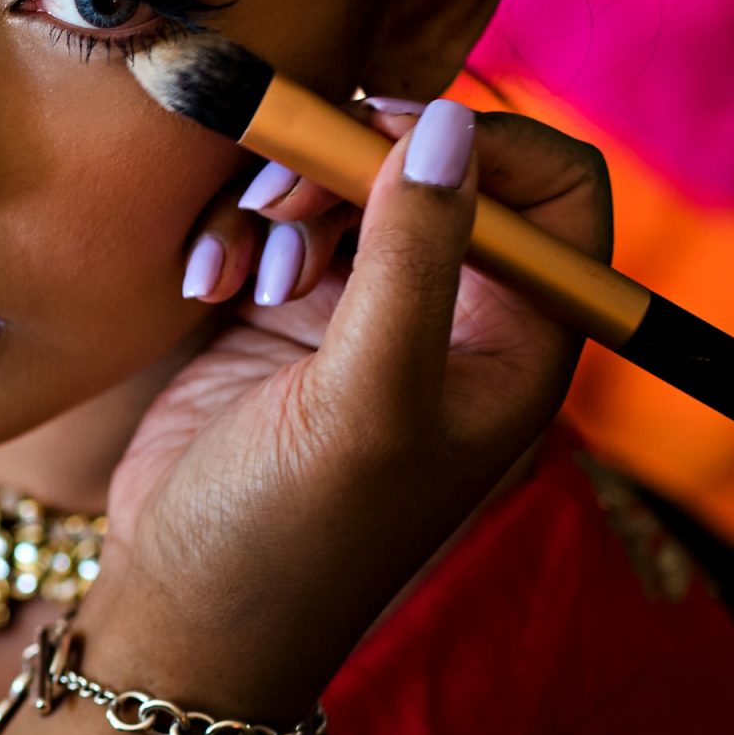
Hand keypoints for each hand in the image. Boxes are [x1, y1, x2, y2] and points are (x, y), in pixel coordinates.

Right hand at [87, 102, 614, 715]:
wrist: (182, 611)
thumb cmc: (294, 537)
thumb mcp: (367, 399)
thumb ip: (413, 256)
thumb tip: (448, 123)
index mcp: (517, 341)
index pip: (551, 188)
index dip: (477, 142)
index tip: (383, 140)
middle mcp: (453, 315)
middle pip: (431, 164)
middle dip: (349, 163)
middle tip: (280, 201)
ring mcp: (365, 310)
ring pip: (340, 181)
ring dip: (278, 201)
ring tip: (240, 268)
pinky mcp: (283, 311)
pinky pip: (270, 220)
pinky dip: (233, 234)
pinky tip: (204, 284)